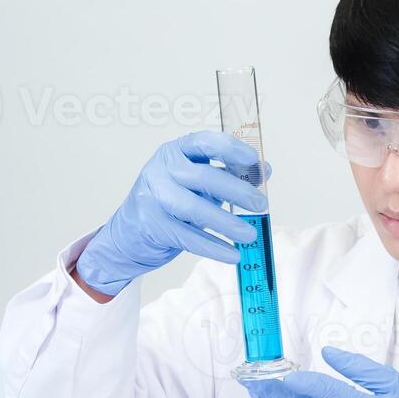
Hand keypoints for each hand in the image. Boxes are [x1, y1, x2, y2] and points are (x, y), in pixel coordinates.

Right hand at [75, 131, 269, 295]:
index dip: (231, 149)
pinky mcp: (152, 225)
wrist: (132, 230)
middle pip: (203, 177)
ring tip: (249, 235)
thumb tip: (265, 171)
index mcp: (177, 151)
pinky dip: (213, 248)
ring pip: (194, 208)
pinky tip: (233, 255)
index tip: (254, 160)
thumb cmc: (173, 200)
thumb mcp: (200, 182)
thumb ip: (231, 173)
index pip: (205, 142)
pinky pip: (188, 237)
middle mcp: (162, 169)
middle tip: (261, 204)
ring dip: (226, 223)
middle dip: (236, 191)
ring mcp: (154, 196)